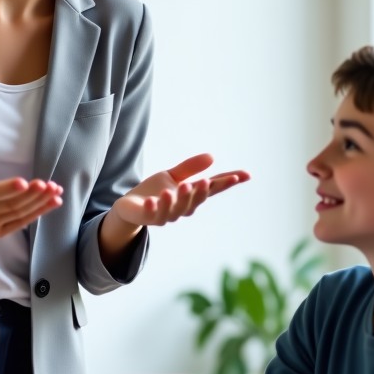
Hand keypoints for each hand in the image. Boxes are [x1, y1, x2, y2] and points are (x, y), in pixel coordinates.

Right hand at [0, 139, 62, 239]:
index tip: (24, 182)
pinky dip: (38, 213)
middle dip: (32, 195)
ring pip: (19, 214)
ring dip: (40, 203)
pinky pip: (21, 222)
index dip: (8, 188)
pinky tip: (52, 203)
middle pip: (10, 205)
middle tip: (48, 184)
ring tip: (55, 191)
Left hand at [109, 153, 249, 229]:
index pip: (212, 188)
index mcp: (190, 196)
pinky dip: (154, 207)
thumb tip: (212, 157)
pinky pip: (152, 214)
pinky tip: (153, 199)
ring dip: (180, 199)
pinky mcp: (147, 216)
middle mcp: (181, 208)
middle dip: (201, 192)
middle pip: (195, 201)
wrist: (129, 207)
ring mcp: (164, 214)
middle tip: (205, 181)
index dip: (227, 182)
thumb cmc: (154, 192)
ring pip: (175, 210)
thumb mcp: (172, 175)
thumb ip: (190, 168)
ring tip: (182, 186)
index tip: (244, 175)